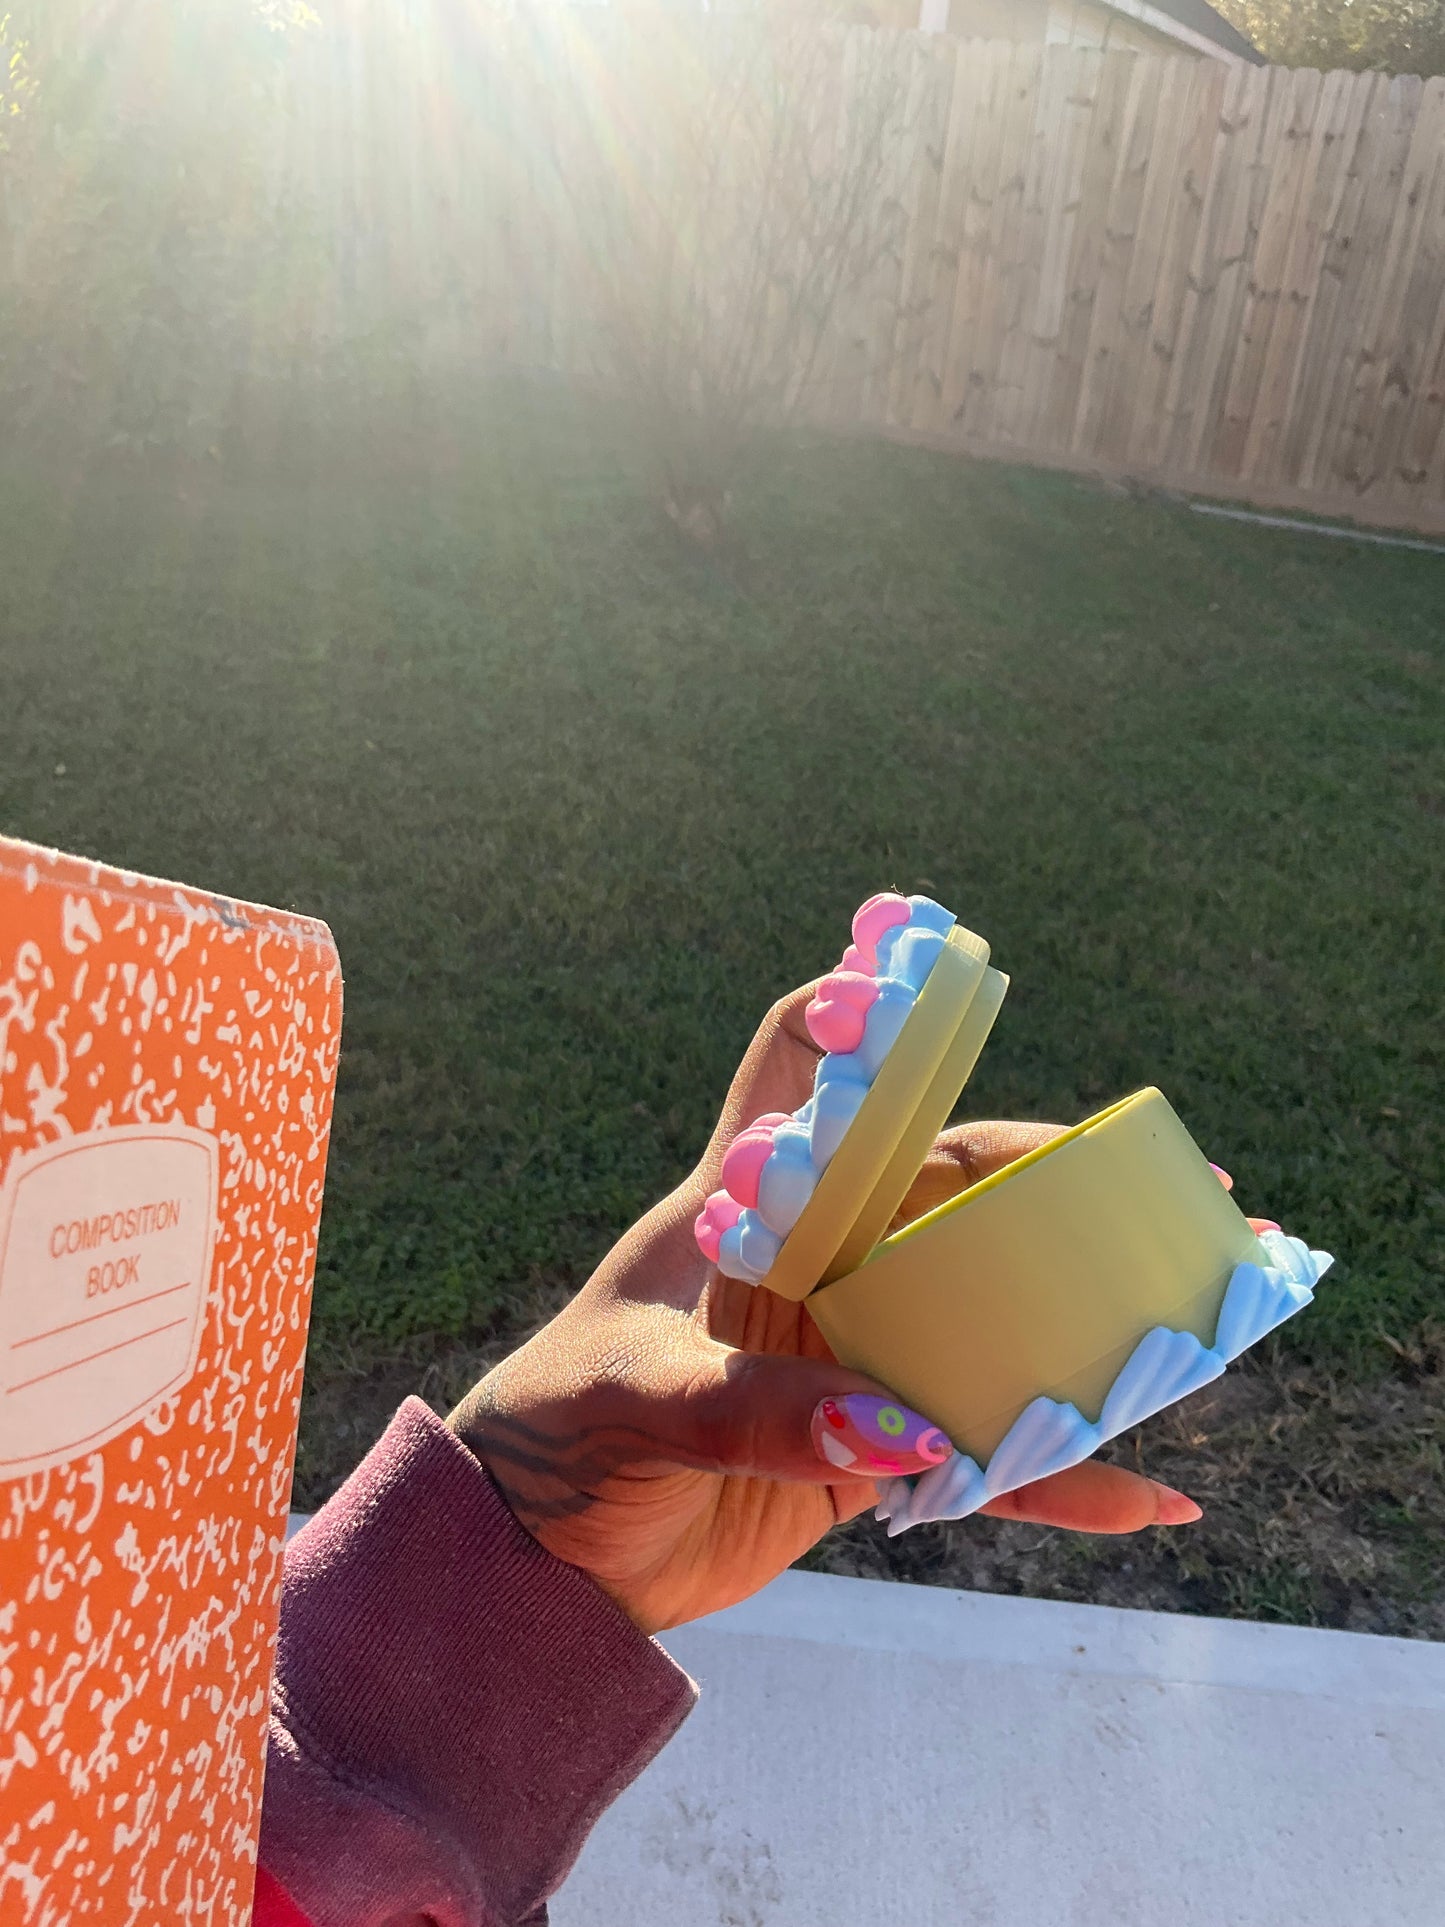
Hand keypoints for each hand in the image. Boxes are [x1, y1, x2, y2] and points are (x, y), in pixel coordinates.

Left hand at [447, 986, 1212, 1633]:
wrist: (534, 1556)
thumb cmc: (556, 1435)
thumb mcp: (645, 1393)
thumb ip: (760, 1403)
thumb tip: (902, 1429)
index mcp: (745, 1204)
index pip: (799, 1067)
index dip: (862, 1008)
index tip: (949, 966)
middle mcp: (812, 1261)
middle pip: (952, 1191)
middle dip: (1061, 1181)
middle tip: (1184, 1189)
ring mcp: (847, 1351)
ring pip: (989, 1314)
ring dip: (1091, 1321)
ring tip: (1211, 1319)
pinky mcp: (863, 1450)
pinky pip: (980, 1460)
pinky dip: (1057, 1481)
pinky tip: (1153, 1503)